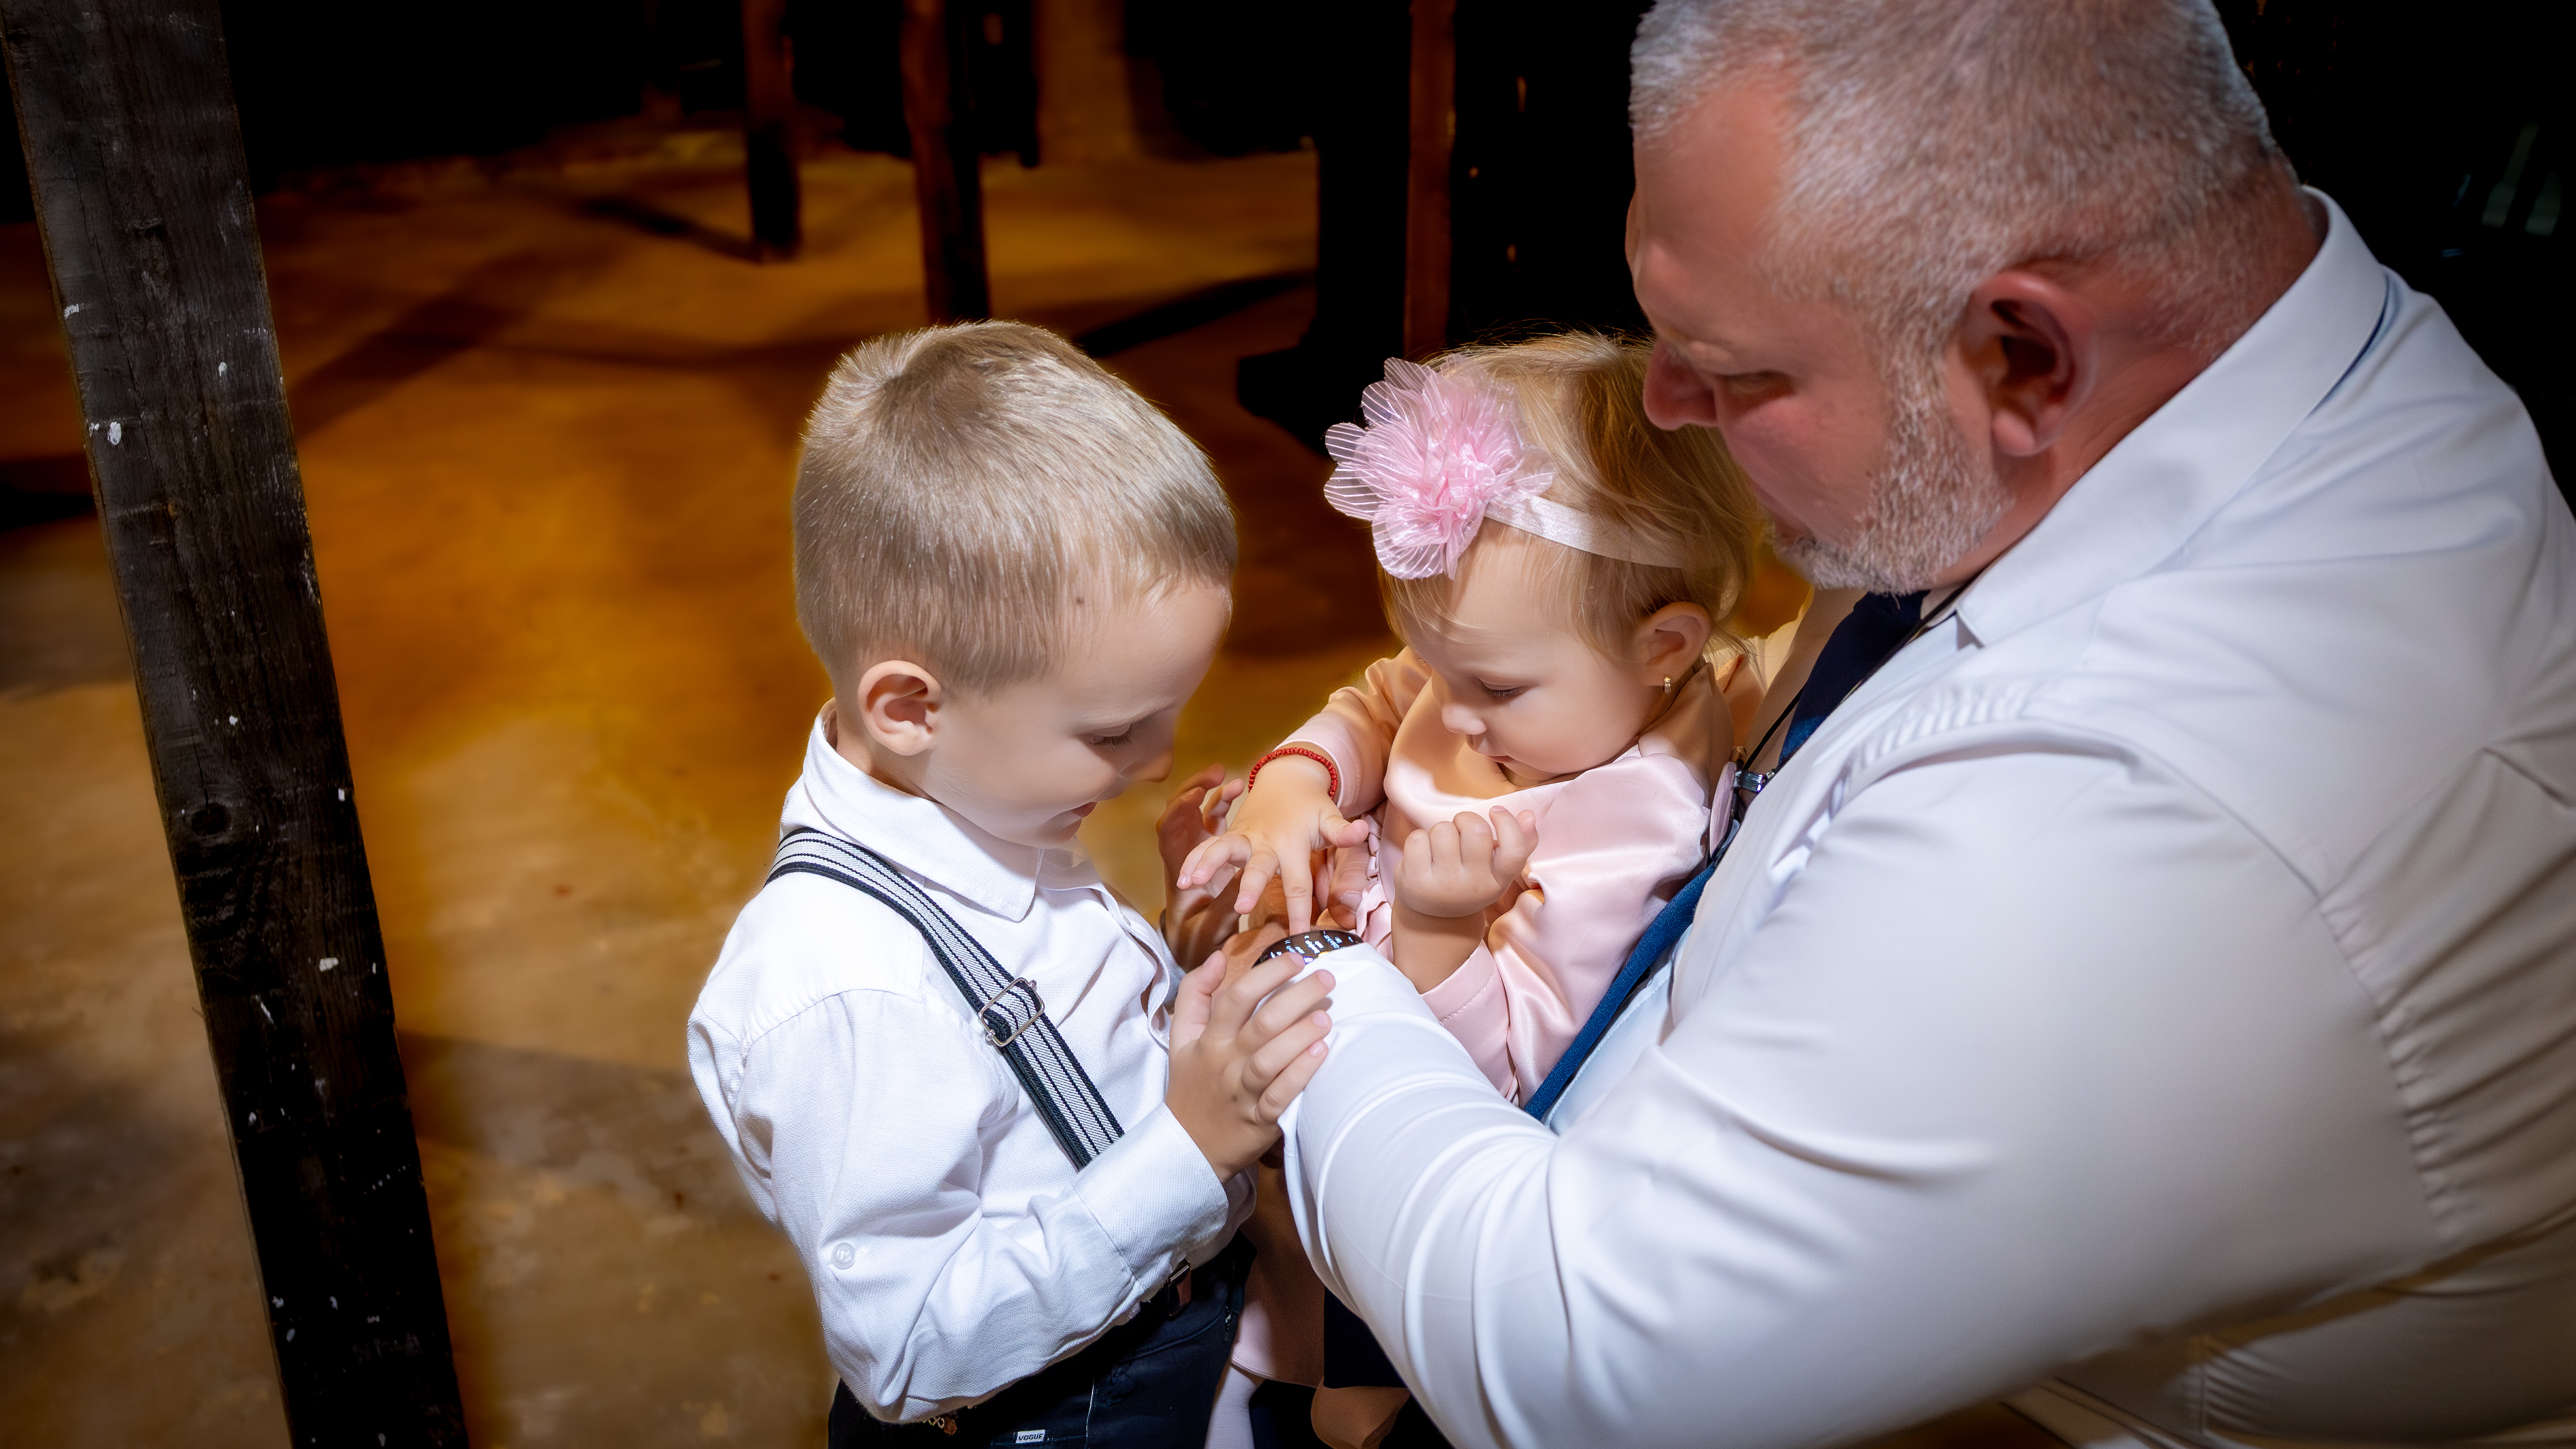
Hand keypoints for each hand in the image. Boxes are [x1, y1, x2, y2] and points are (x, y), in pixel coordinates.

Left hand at [1157, 764, 1244, 964]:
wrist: (1198, 942)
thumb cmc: (1199, 936)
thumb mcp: (1211, 925)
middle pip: (1178, 809)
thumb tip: (1241, 886)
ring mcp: (1196, 844)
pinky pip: (1214, 816)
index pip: (1168, 830)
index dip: (1178, 810)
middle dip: (1192, 788)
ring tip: (1227, 776)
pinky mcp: (1213, 845)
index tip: (1195, 797)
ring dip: (1209, 789)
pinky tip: (1238, 787)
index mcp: (1174, 865)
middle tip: (1214, 776)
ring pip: (1196, 809)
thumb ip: (1223, 906)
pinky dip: (1222, 800)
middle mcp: (1182, 849)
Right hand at [1167, 945, 1333, 1179]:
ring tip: (1327, 1017)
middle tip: (1327, 979)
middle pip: (1262, 1024)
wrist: (1188, 1147)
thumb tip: (1218, 957)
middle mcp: (1226, 1063)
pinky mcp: (1259, 1120)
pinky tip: (1323, 1055)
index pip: (1237, 997)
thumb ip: (1194, 993)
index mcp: (1209, 1039)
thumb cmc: (1193, 1084)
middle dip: (1297, 997)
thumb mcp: (1181, 1037)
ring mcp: (1242, 1092)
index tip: (1296, 957)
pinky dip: (1300, 1076)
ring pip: (1271, 1060)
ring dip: (1300, 1036)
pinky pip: (1280, 1097)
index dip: (1267, 974)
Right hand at [1176, 753, 1369, 933]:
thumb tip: (1363, 830)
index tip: (1299, 937)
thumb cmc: (1311, 807)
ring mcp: (1245, 837)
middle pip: (1257, 866)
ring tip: (1190, 883)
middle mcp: (1266, 842)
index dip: (1299, 911)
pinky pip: (1208, 845)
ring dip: (1207, 865)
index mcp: (1293, 844)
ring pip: (1222, 849)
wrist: (1287, 779)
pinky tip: (1181, 878)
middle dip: (1249, 885)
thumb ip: (1343, 831)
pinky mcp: (1231, 834)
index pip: (1298, 883)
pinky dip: (1194, 859)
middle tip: (1241, 906)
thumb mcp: (1329, 817)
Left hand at [1392, 807, 1537, 919]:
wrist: (1435, 919)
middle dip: (1465, 819)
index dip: (1507, 824)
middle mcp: (1473, 886)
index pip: (1514, 850)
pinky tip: (1424, 854)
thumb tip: (1529, 814)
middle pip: (1475, 830)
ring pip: (1443, 830)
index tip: (1495, 812)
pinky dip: (1419, 838)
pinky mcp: (1415, 881)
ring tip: (1441, 847)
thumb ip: (1519, 843)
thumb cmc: (1470, 882)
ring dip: (1441, 830)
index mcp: (1498, 881)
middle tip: (1460, 831)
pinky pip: (1417, 838)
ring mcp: (1443, 885)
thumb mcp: (1497, 870)